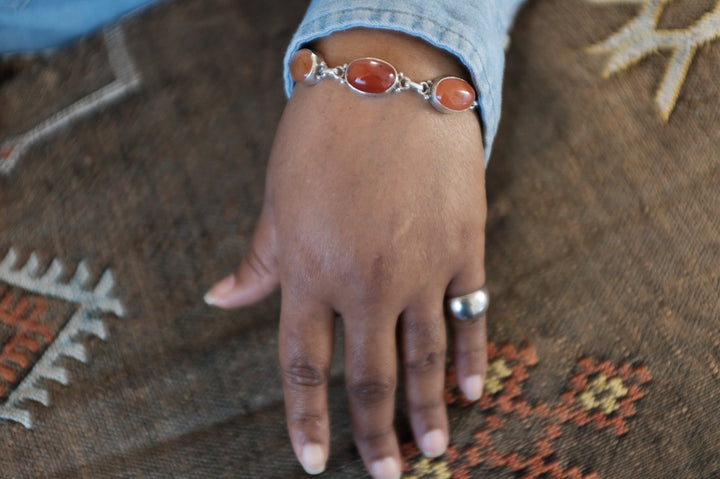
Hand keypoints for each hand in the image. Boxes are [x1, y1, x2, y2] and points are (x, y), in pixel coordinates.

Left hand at [205, 29, 487, 478]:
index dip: (308, 419)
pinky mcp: (464, 244)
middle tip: (386, 472)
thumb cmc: (321, 136)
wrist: (387, 78)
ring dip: (428, 410)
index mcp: (309, 271)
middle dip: (376, 433)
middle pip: (371, 377)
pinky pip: (472, 314)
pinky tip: (475, 390)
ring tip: (434, 449)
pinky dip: (475, 355)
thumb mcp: (276, 198)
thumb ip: (257, 261)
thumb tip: (219, 299)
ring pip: (426, 357)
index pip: (305, 366)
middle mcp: (363, 281)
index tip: (315, 461)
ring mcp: (420, 266)